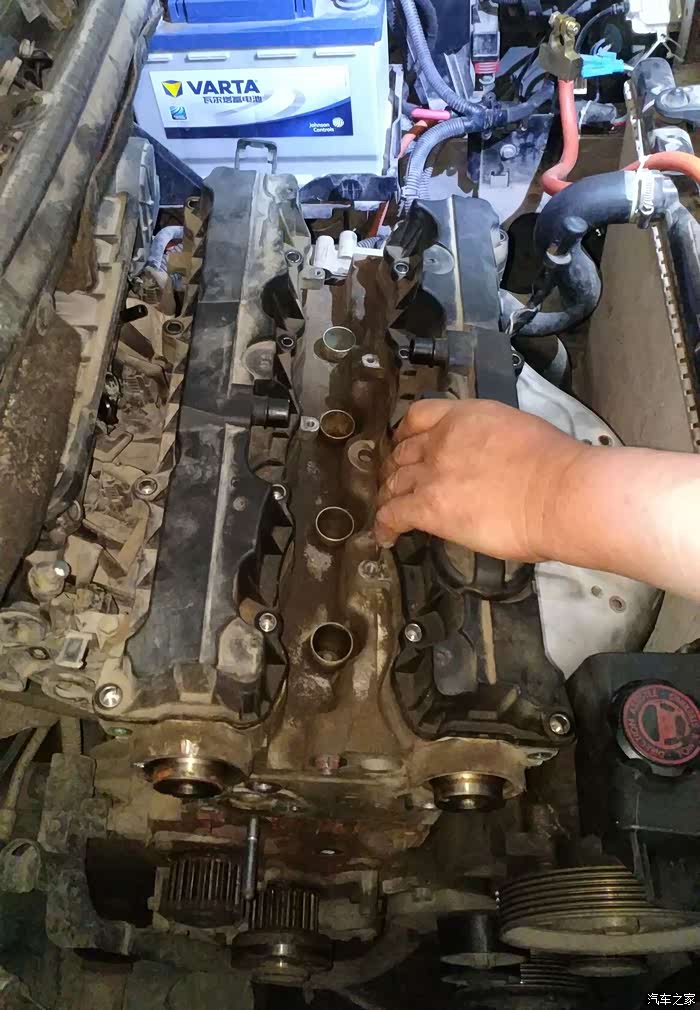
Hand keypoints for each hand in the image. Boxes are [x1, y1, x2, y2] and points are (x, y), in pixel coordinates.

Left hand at [374, 398, 586, 560]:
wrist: (560, 493)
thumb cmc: (557, 467)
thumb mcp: (519, 433)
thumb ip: (491, 442)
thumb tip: (490, 462)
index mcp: (466, 416)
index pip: (419, 415)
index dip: (404, 432)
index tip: (402, 442)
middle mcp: (442, 440)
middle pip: (403, 452)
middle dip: (395, 468)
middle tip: (395, 483)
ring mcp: (432, 473)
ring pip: (394, 482)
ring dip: (388, 496)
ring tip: (388, 510)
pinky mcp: (429, 507)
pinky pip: (392, 514)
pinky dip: (384, 526)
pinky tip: (385, 537)